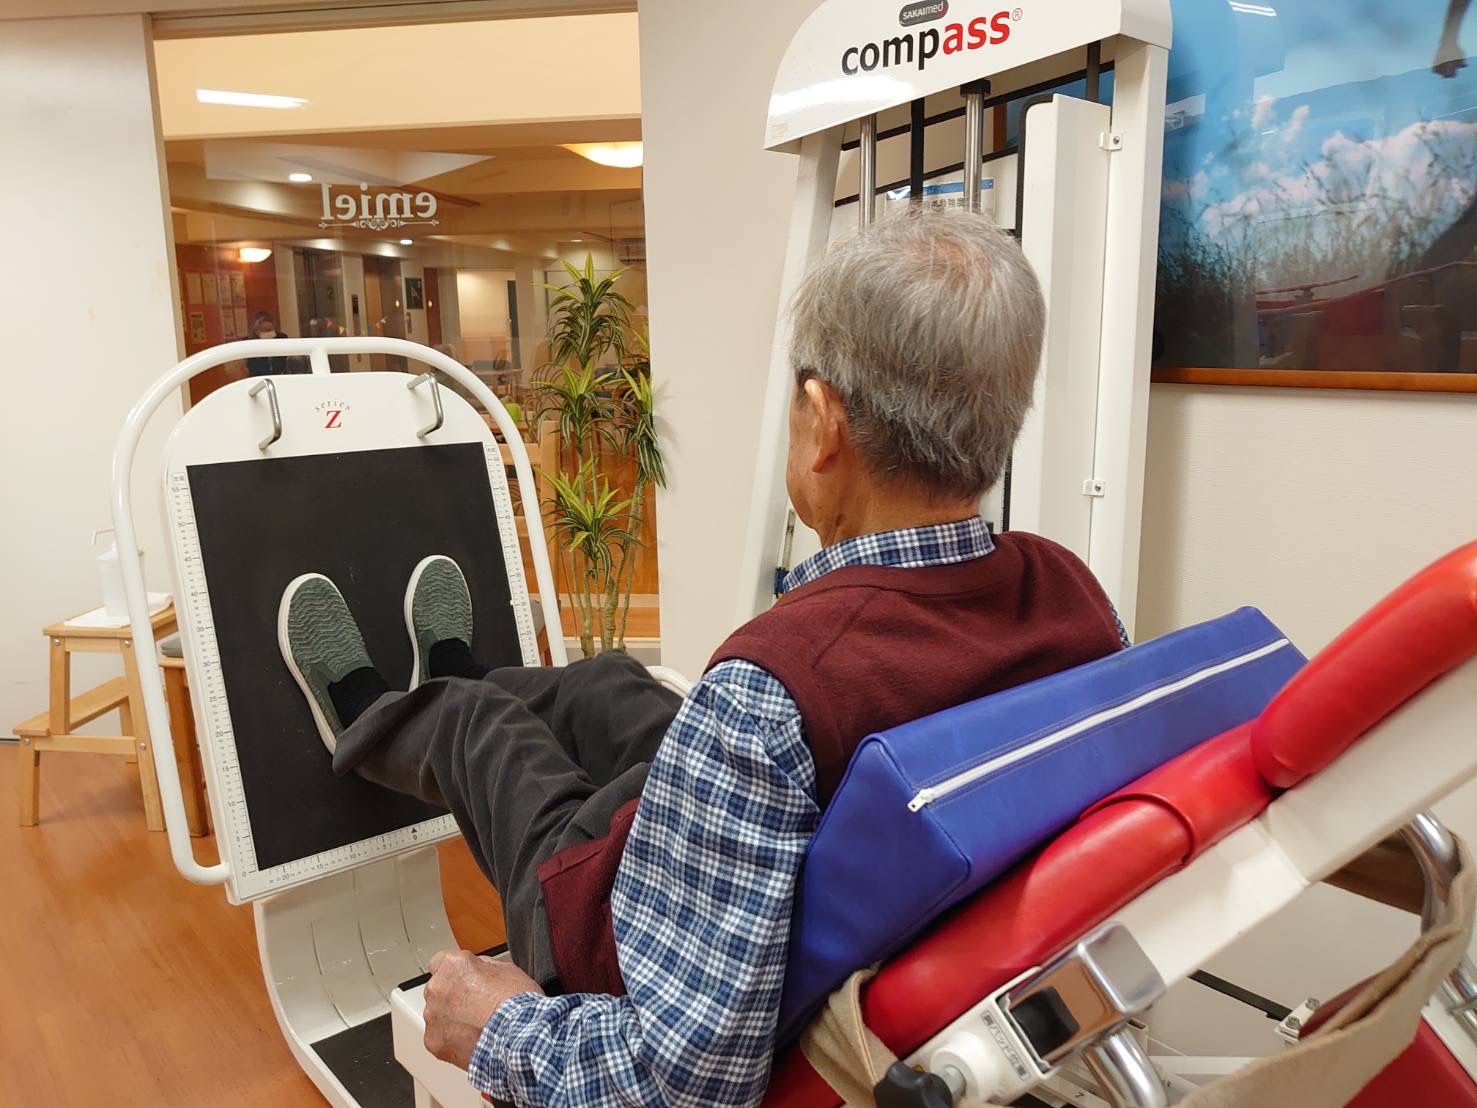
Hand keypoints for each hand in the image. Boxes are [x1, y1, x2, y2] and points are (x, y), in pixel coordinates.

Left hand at [423, 950, 543, 1070]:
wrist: (518, 1038)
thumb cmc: (516, 1004)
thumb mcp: (506, 970)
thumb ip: (482, 967)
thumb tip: (477, 970)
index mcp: (453, 966)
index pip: (439, 962)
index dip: (454, 973)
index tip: (462, 980)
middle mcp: (437, 988)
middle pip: (438, 990)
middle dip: (452, 997)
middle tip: (475, 1006)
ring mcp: (433, 1016)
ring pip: (437, 1015)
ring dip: (452, 1019)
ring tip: (477, 1027)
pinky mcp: (434, 1041)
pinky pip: (439, 1038)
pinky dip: (451, 1040)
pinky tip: (472, 1041)